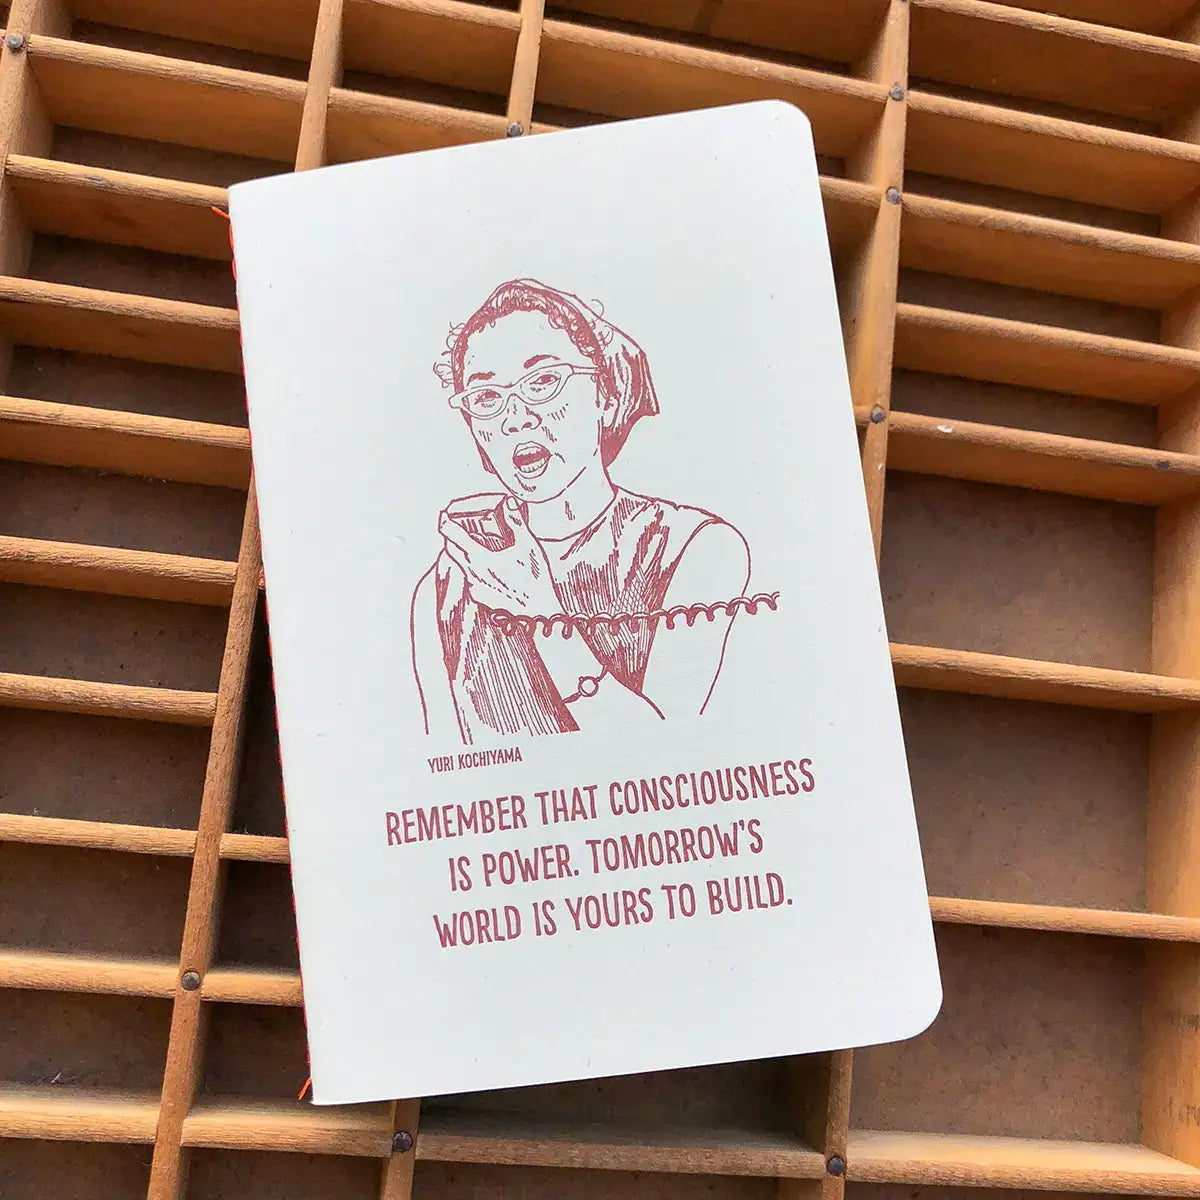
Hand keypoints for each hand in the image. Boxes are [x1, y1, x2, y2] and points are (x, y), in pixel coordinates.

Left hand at [439, 498, 560, 616]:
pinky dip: (473, 567)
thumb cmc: (534, 579)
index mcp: (479, 558)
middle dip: (451, 536)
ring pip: (460, 564)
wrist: (537, 614)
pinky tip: (488, 565)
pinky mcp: (480, 596)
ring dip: (463, 552)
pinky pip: (470, 578)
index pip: (452, 535)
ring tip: (475, 543)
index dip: (446, 522)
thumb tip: (509, 502)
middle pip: (451, 550)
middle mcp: (471, 573)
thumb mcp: (528, 545)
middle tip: (456, 525)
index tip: (444, 514)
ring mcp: (474, 586)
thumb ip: (516, 521)